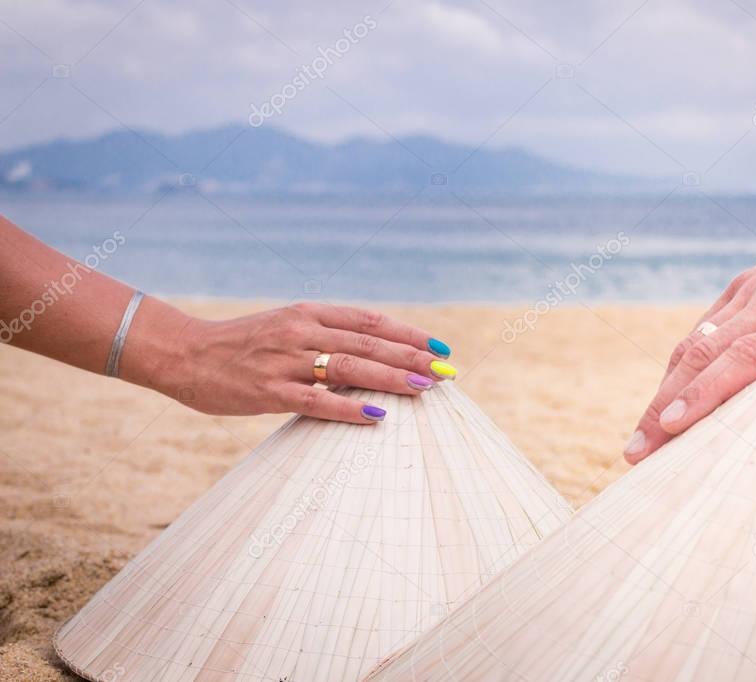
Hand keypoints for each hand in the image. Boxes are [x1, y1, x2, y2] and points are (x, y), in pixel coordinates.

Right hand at [146, 303, 454, 423]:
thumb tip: (374, 352)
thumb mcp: (287, 327)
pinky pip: (317, 401)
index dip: (408, 334)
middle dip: (411, 357)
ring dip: (390, 377)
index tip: (439, 347)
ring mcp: (285, 361)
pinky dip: (349, 408)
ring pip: (349, 368)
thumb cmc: (242, 345)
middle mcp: (302, 332)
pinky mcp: (268, 390)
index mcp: (308, 313)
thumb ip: (326, 334)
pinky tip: (377, 415)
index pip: (370, 321)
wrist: (185, 353)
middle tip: (446, 371)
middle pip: (368, 343)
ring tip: (424, 387)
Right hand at [624, 189, 755, 462]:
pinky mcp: (748, 282)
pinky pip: (705, 325)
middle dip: (666, 406)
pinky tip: (666, 395)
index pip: (752, 358)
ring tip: (641, 433)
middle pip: (708, 354)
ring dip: (664, 388)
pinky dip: (681, 362)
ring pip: (697, 340)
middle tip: (636, 452)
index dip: (708, 393)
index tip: (673, 427)